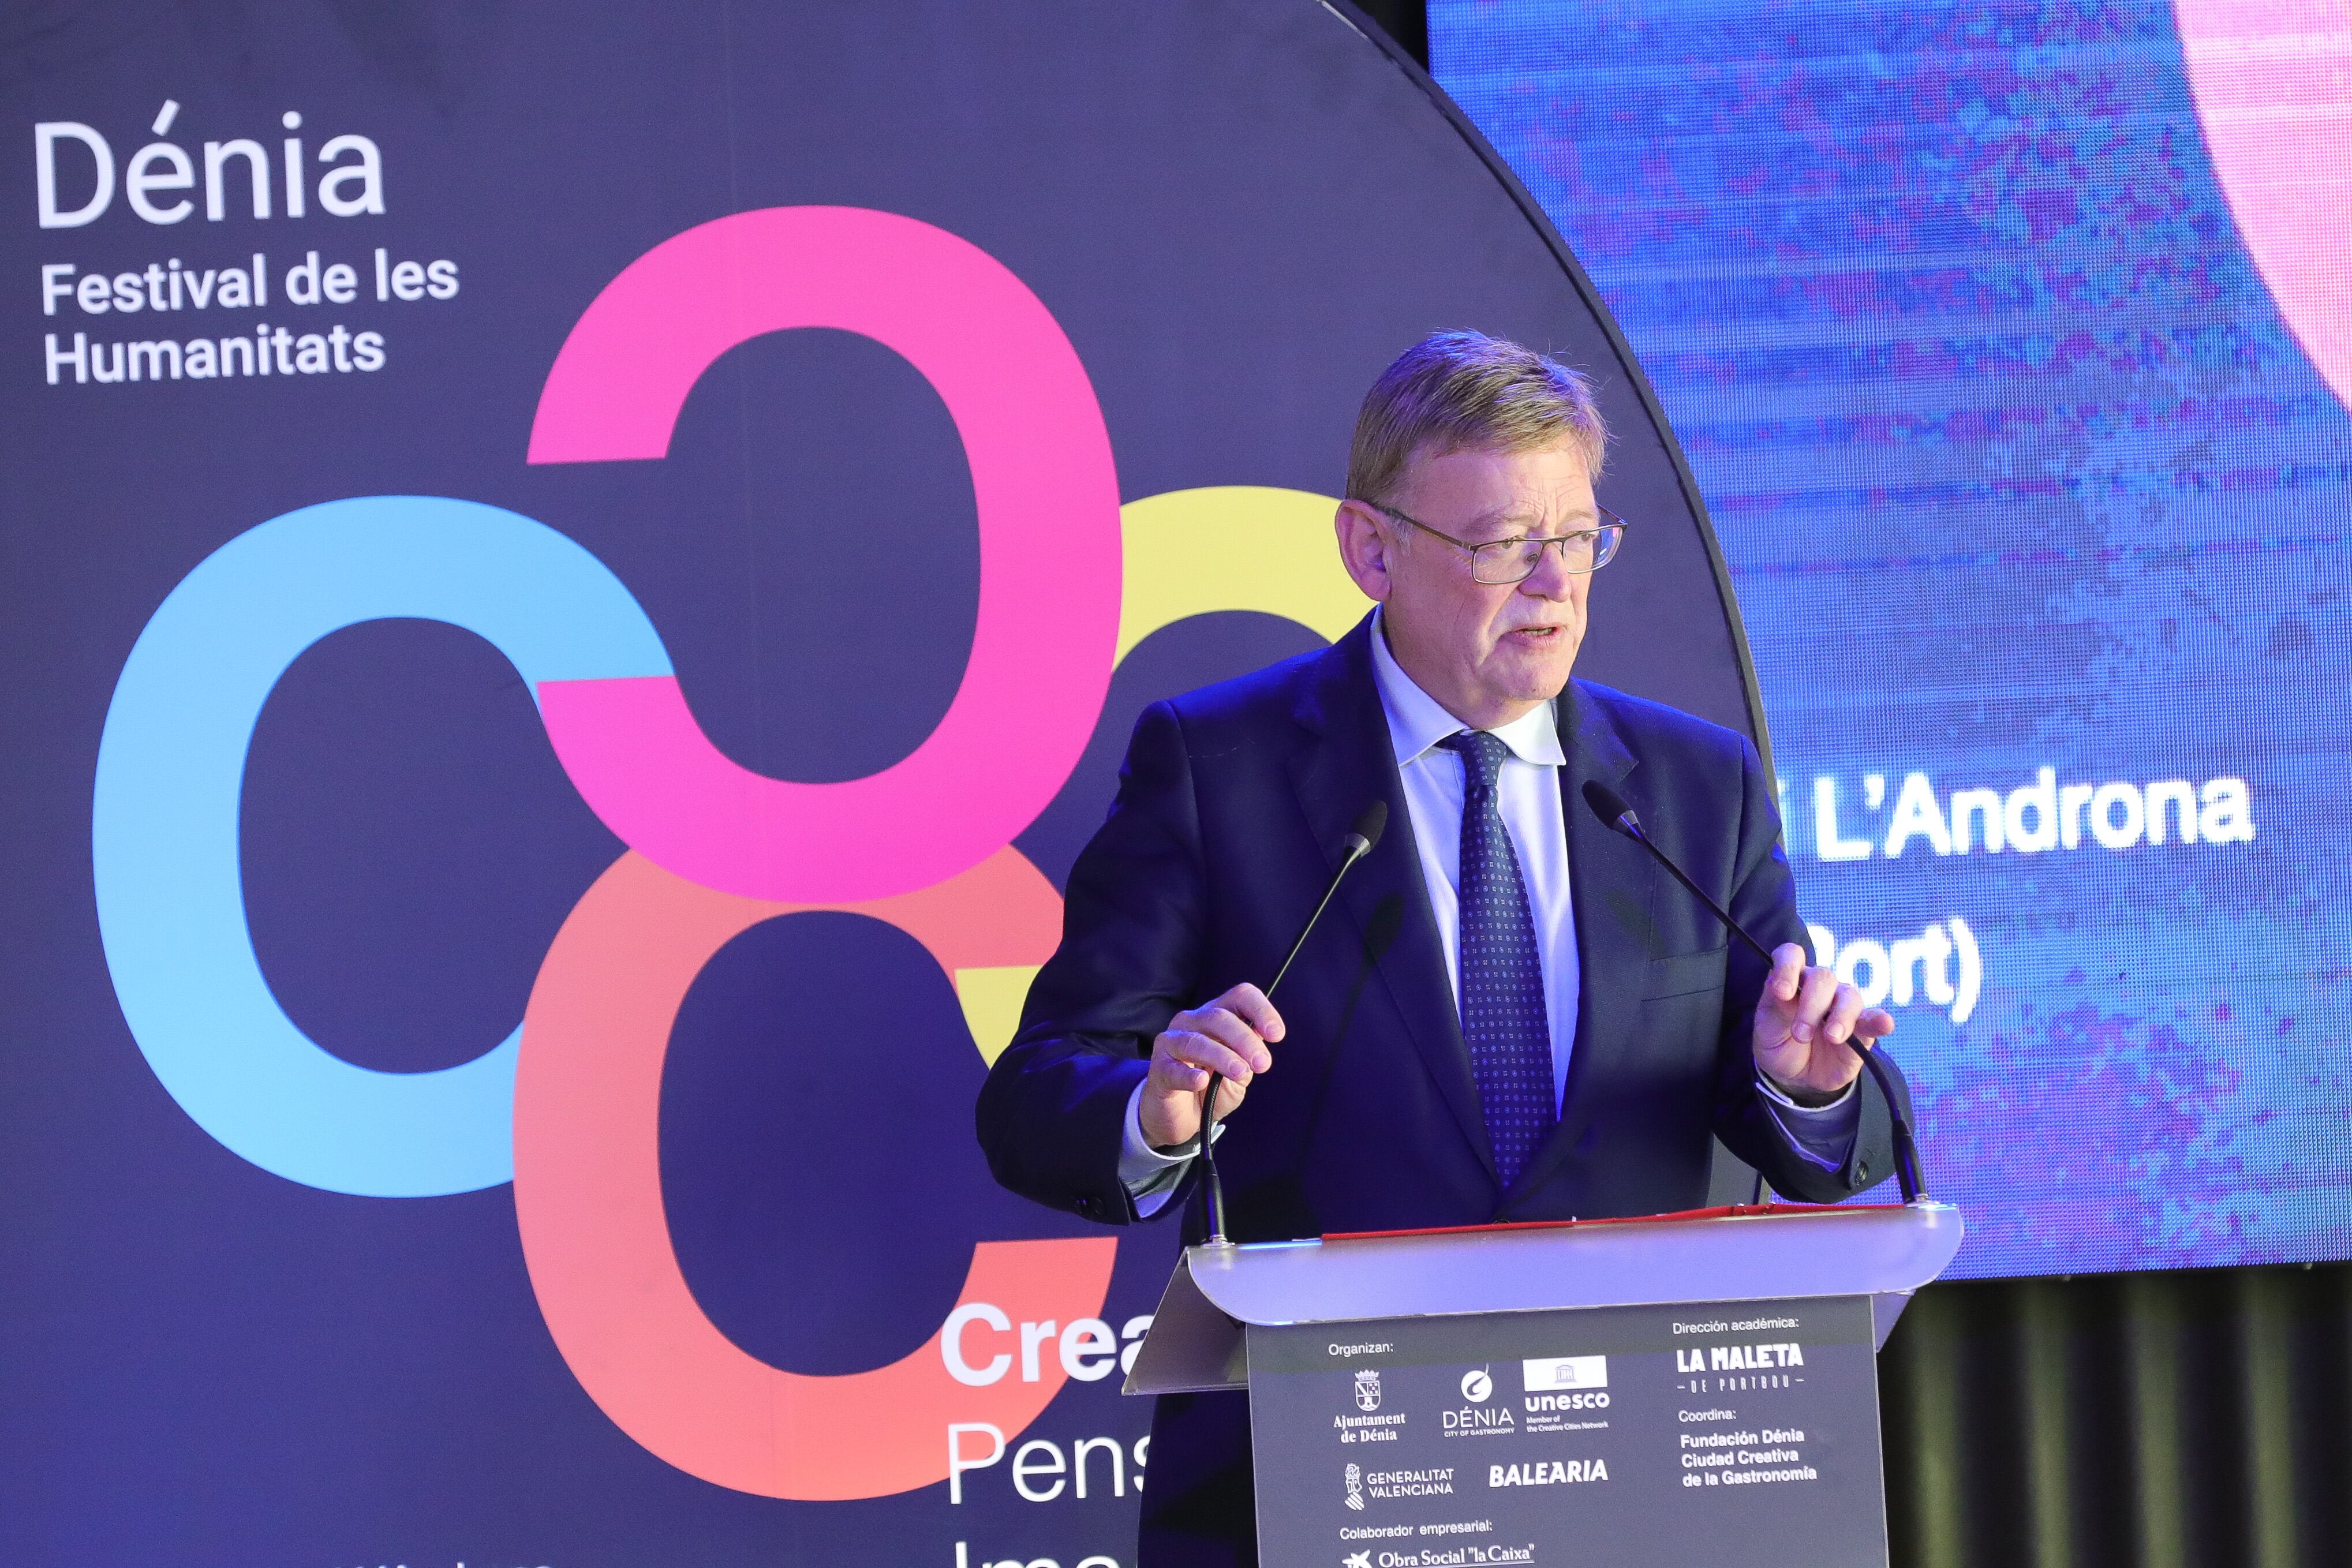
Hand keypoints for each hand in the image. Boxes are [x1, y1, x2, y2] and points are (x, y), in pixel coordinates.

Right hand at [1137, 983, 1282, 1149]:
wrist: (1183, 1117)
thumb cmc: (1212, 1088)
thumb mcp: (1239, 1073)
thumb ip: (1249, 1056)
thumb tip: (1260, 1043)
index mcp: (1217, 1016)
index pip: (1240, 997)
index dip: (1261, 1010)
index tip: (1277, 1035)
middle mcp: (1192, 1022)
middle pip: (1219, 1017)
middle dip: (1245, 1039)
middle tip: (1262, 1063)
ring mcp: (1171, 1043)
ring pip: (1197, 1041)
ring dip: (1222, 1056)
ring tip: (1240, 1073)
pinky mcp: (1159, 1069)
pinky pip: (1173, 1069)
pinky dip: (1189, 1075)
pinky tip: (1202, 1081)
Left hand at [1752, 943, 1892, 1104]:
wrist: (1795, 1076)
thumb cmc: (1779, 1043)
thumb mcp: (1767, 1029)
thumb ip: (1776, 1007)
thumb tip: (1783, 990)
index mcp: (1792, 980)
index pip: (1792, 956)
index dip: (1787, 967)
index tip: (1781, 992)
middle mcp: (1820, 987)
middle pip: (1823, 977)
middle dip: (1811, 1005)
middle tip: (1800, 1034)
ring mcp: (1843, 1006)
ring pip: (1850, 996)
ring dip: (1841, 1016)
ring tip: (1832, 1038)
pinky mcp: (1862, 1029)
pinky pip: (1874, 1019)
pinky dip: (1880, 1020)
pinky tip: (1885, 1023)